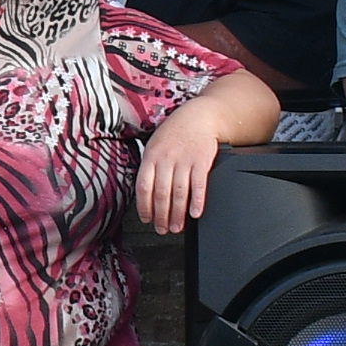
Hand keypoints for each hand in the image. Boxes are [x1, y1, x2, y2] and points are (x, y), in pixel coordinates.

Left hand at [135, 108, 226, 233]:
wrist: (199, 116)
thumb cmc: (174, 133)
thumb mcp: (155, 145)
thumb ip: (150, 168)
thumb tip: (145, 196)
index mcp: (151, 156)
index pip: (144, 187)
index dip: (144, 207)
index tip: (147, 219)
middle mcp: (166, 158)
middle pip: (161, 193)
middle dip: (161, 216)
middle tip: (162, 229)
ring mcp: (184, 159)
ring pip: (179, 192)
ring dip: (177, 214)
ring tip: (177, 227)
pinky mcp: (202, 160)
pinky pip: (199, 185)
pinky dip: (197, 201)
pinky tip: (195, 213)